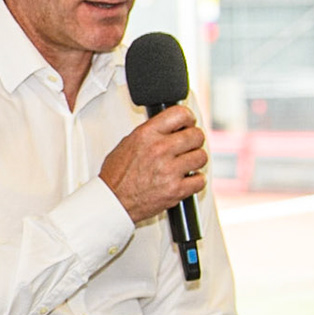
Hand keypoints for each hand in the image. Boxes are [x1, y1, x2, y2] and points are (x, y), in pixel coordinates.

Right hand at [99, 105, 206, 223]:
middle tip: (189, 145)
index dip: (188, 118)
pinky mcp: (176, 189)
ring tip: (186, 164)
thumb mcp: (128, 143)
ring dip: (195, 160)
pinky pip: (200, 180)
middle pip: (196, 135)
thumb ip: (152, 132)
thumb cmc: (117, 174)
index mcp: (146, 135)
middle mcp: (159, 150)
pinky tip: (186, 179)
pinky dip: (195, 180)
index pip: (180, 114)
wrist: (113, 200)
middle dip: (194, 140)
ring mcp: (169, 170)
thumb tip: (171, 127)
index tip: (188, 124)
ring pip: (201, 157)